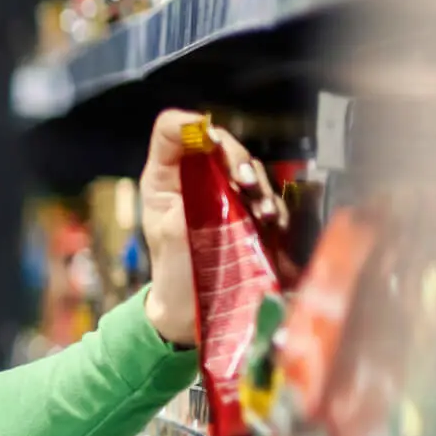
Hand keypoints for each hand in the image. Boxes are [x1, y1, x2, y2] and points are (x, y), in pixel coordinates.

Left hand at [138, 109, 284, 348]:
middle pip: (219, 146)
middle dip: (236, 157)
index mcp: (164, 177)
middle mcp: (192, 179)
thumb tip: (203, 168)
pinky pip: (264, 196)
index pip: (171, 132)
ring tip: (260, 208)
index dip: (191, 127)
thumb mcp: (170, 232)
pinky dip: (271, 204)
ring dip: (257, 183)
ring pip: (247, 169)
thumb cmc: (173, 270)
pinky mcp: (245, 212)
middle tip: (243, 180)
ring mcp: (221, 194)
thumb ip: (186, 196)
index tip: (211, 142)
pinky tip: (270, 220)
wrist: (192, 307)